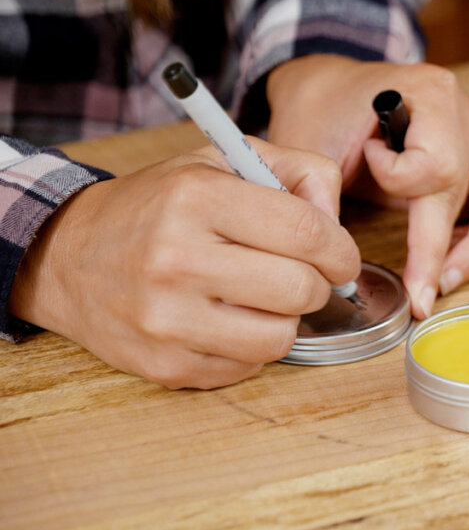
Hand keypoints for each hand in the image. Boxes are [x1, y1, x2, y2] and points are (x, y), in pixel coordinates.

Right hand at [10, 139, 359, 388]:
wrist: (67, 255)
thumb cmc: (159, 206)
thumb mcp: (222, 162)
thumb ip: (297, 173)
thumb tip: (338, 226)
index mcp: (196, 198)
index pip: (306, 232)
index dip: (340, 249)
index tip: (340, 257)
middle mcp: (177, 258)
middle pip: (301, 289)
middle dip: (316, 284)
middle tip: (299, 275)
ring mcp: (166, 318)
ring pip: (281, 337)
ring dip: (285, 319)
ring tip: (261, 297)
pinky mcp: (163, 364)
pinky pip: (248, 367)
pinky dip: (251, 346)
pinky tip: (228, 320)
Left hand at [266, 55, 468, 317]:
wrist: (329, 91)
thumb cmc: (321, 110)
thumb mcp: (309, 145)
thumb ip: (323, 194)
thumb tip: (338, 255)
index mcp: (432, 94)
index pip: (437, 165)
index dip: (399, 181)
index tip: (365, 164)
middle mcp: (467, 116)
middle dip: (445, 250)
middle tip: (420, 298)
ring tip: (441, 283)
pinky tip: (446, 264)